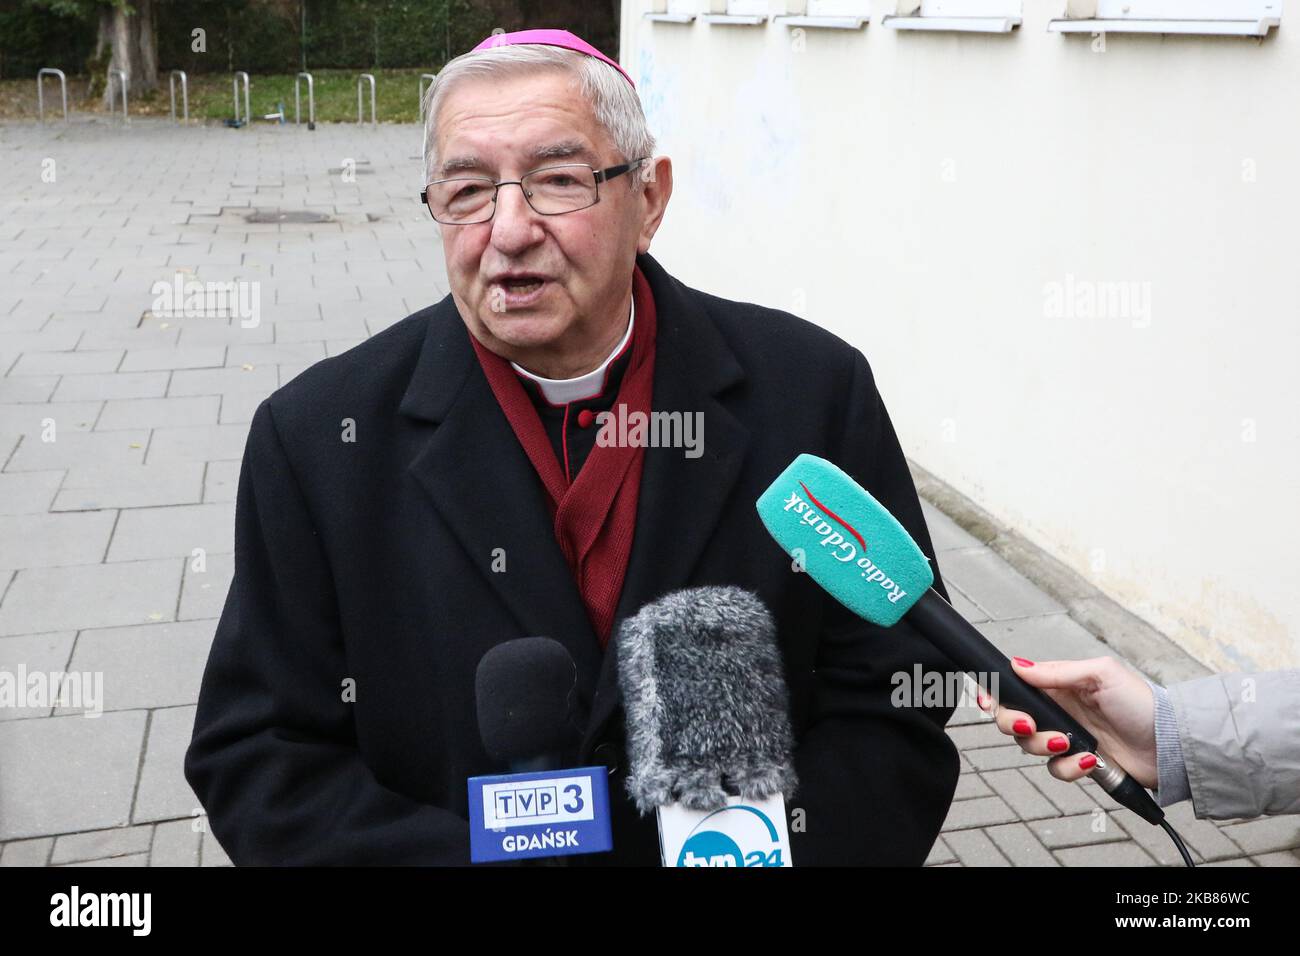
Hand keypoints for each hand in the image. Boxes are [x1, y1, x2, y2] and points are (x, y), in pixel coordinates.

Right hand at [976, 656, 1157, 788]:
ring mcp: (1066, 737)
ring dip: (1044, 746)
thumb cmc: (1142, 703)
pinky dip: (1070, 767)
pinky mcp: (1078, 762)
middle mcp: (1057, 711)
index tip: (989, 701)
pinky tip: (1090, 759)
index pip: (1015, 687)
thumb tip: (1019, 665)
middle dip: (1014, 723)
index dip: (996, 694)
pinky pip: (1056, 769)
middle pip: (1012, 719)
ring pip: (1029, 746)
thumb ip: (1057, 672)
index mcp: (1058, 685)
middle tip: (1029, 726)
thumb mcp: (1100, 675)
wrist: (1169, 744)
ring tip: (1069, 743)